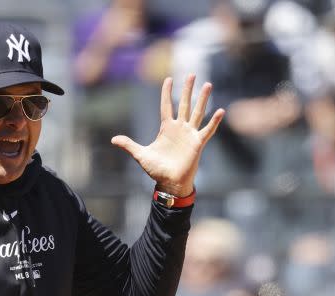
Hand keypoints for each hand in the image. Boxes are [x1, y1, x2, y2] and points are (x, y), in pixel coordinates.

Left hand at [111, 75, 223, 195]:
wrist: (169, 182)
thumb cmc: (156, 169)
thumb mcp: (141, 155)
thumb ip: (129, 145)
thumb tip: (113, 139)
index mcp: (166, 128)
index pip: (166, 106)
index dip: (167, 93)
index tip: (169, 78)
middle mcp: (179, 128)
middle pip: (184, 104)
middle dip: (188, 89)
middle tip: (192, 74)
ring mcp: (189, 134)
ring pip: (197, 112)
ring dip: (202, 99)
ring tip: (208, 84)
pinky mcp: (198, 143)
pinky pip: (207, 130)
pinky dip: (214, 121)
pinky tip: (221, 110)